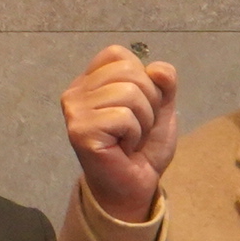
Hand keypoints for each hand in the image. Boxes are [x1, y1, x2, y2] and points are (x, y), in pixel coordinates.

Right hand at [60, 45, 181, 224]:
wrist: (137, 186)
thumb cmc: (143, 147)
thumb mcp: (161, 106)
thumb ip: (164, 82)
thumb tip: (156, 69)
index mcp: (89, 81)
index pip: (117, 54)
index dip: (142, 78)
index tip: (137, 107)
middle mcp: (76, 92)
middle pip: (128, 71)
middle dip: (148, 101)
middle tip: (137, 128)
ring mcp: (75, 111)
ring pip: (129, 93)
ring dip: (142, 121)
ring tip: (130, 139)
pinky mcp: (81, 131)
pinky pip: (124, 116)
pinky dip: (134, 135)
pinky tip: (123, 149)